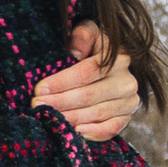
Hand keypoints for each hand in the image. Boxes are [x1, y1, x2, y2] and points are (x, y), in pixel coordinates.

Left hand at [34, 21, 139, 140]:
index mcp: (118, 58)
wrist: (111, 68)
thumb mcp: (88, 34)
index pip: (87, 72)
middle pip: (89, 95)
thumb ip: (82, 34)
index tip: (40, 89)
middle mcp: (127, 81)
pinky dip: (93, 132)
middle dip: (60, 102)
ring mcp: (129, 101)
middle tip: (38, 106)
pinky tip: (75, 131)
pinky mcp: (126, 117)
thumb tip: (74, 51)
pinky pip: (111, 129)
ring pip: (97, 113)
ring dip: (71, 118)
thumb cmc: (93, 49)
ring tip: (50, 118)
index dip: (62, 82)